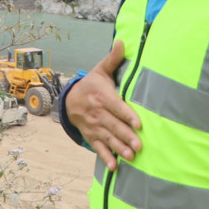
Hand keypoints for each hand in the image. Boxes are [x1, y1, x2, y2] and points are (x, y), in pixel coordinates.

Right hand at [65, 39, 141, 170]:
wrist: (69, 100)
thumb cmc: (91, 84)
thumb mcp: (100, 71)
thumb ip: (113, 59)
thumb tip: (123, 41)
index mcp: (102, 96)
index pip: (116, 106)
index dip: (127, 115)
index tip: (138, 124)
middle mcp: (97, 113)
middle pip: (113, 125)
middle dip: (126, 136)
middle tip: (139, 145)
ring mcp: (93, 126)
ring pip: (108, 138)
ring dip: (119, 148)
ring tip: (131, 156)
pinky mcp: (91, 135)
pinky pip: (98, 147)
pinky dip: (105, 157)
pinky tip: (114, 167)